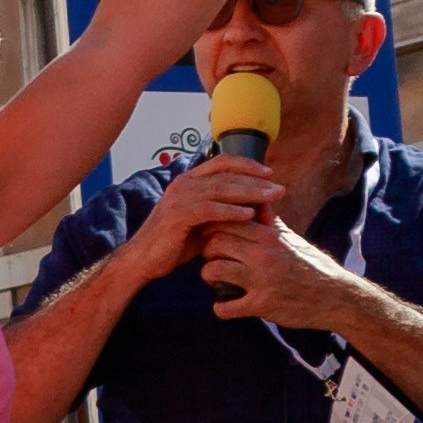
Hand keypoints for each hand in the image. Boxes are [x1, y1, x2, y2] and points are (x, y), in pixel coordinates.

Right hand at [125, 155, 282, 277]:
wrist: (144, 259)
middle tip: (278, 188)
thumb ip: (222, 210)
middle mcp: (183, 184)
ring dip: (248, 192)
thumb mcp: (202, 221)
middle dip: (255, 180)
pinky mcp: (177, 217)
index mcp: (188, 181)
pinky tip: (249, 214)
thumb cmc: (174, 242)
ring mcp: (178, 199)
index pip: (221, 162)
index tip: (270, 173)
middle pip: (225, 174)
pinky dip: (230, 210)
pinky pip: (209, 210)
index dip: (247, 165)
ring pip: (220, 189)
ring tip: (270, 198)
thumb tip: (254, 207)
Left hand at [200, 206, 373, 331]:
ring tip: (217, 281)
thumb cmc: (313, 266)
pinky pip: (226, 307)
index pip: (225, 221)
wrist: (337, 297)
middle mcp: (264, 254)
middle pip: (214, 243)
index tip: (212, 239)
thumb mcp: (293, 239)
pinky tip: (225, 306)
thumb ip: (271, 222)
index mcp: (270, 236)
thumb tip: (258, 201)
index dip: (212, 230)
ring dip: (209, 278)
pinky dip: (220, 309)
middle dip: (207, 252)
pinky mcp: (263, 305)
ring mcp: (262, 280)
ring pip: (213, 270)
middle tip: (214, 260)